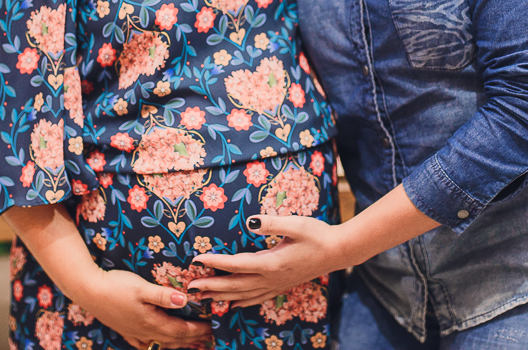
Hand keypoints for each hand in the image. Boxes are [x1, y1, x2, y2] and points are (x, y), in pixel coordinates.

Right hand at [78, 268, 212, 349]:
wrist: (88, 291)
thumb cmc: (116, 286)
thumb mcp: (142, 287)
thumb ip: (164, 295)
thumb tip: (186, 300)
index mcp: (151, 321)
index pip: (181, 331)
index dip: (198, 330)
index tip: (212, 327)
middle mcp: (144, 331)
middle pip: (174, 339)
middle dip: (193, 338)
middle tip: (209, 336)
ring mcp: (134, 332)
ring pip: (161, 342)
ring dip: (178, 342)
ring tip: (191, 342)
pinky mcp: (125, 330)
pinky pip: (145, 342)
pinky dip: (157, 344)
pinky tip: (156, 343)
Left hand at [190, 214, 344, 306]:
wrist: (338, 252)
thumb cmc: (317, 234)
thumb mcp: (295, 224)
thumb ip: (272, 223)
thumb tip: (251, 222)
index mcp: (271, 263)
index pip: (236, 265)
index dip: (215, 263)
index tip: (197, 259)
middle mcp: (271, 278)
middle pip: (234, 285)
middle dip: (210, 287)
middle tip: (189, 288)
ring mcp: (276, 284)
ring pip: (243, 295)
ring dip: (221, 297)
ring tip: (203, 298)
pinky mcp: (281, 286)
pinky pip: (256, 298)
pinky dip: (242, 302)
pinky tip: (233, 305)